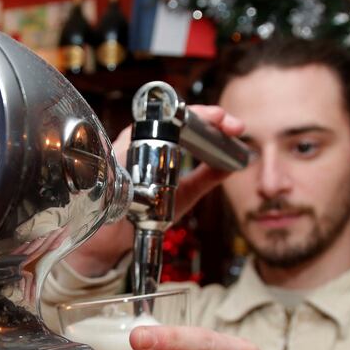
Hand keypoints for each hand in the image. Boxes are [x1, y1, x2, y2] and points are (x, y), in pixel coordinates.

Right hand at [63, 106, 244, 277]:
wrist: (114, 236)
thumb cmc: (145, 212)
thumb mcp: (185, 193)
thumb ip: (206, 177)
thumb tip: (235, 163)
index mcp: (159, 142)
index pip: (187, 121)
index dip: (211, 119)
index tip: (235, 128)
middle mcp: (144, 137)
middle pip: (175, 113)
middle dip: (205, 114)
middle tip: (229, 122)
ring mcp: (128, 141)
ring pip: (158, 118)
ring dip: (190, 117)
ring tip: (216, 120)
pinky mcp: (116, 151)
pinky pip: (138, 132)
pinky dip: (161, 130)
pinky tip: (182, 128)